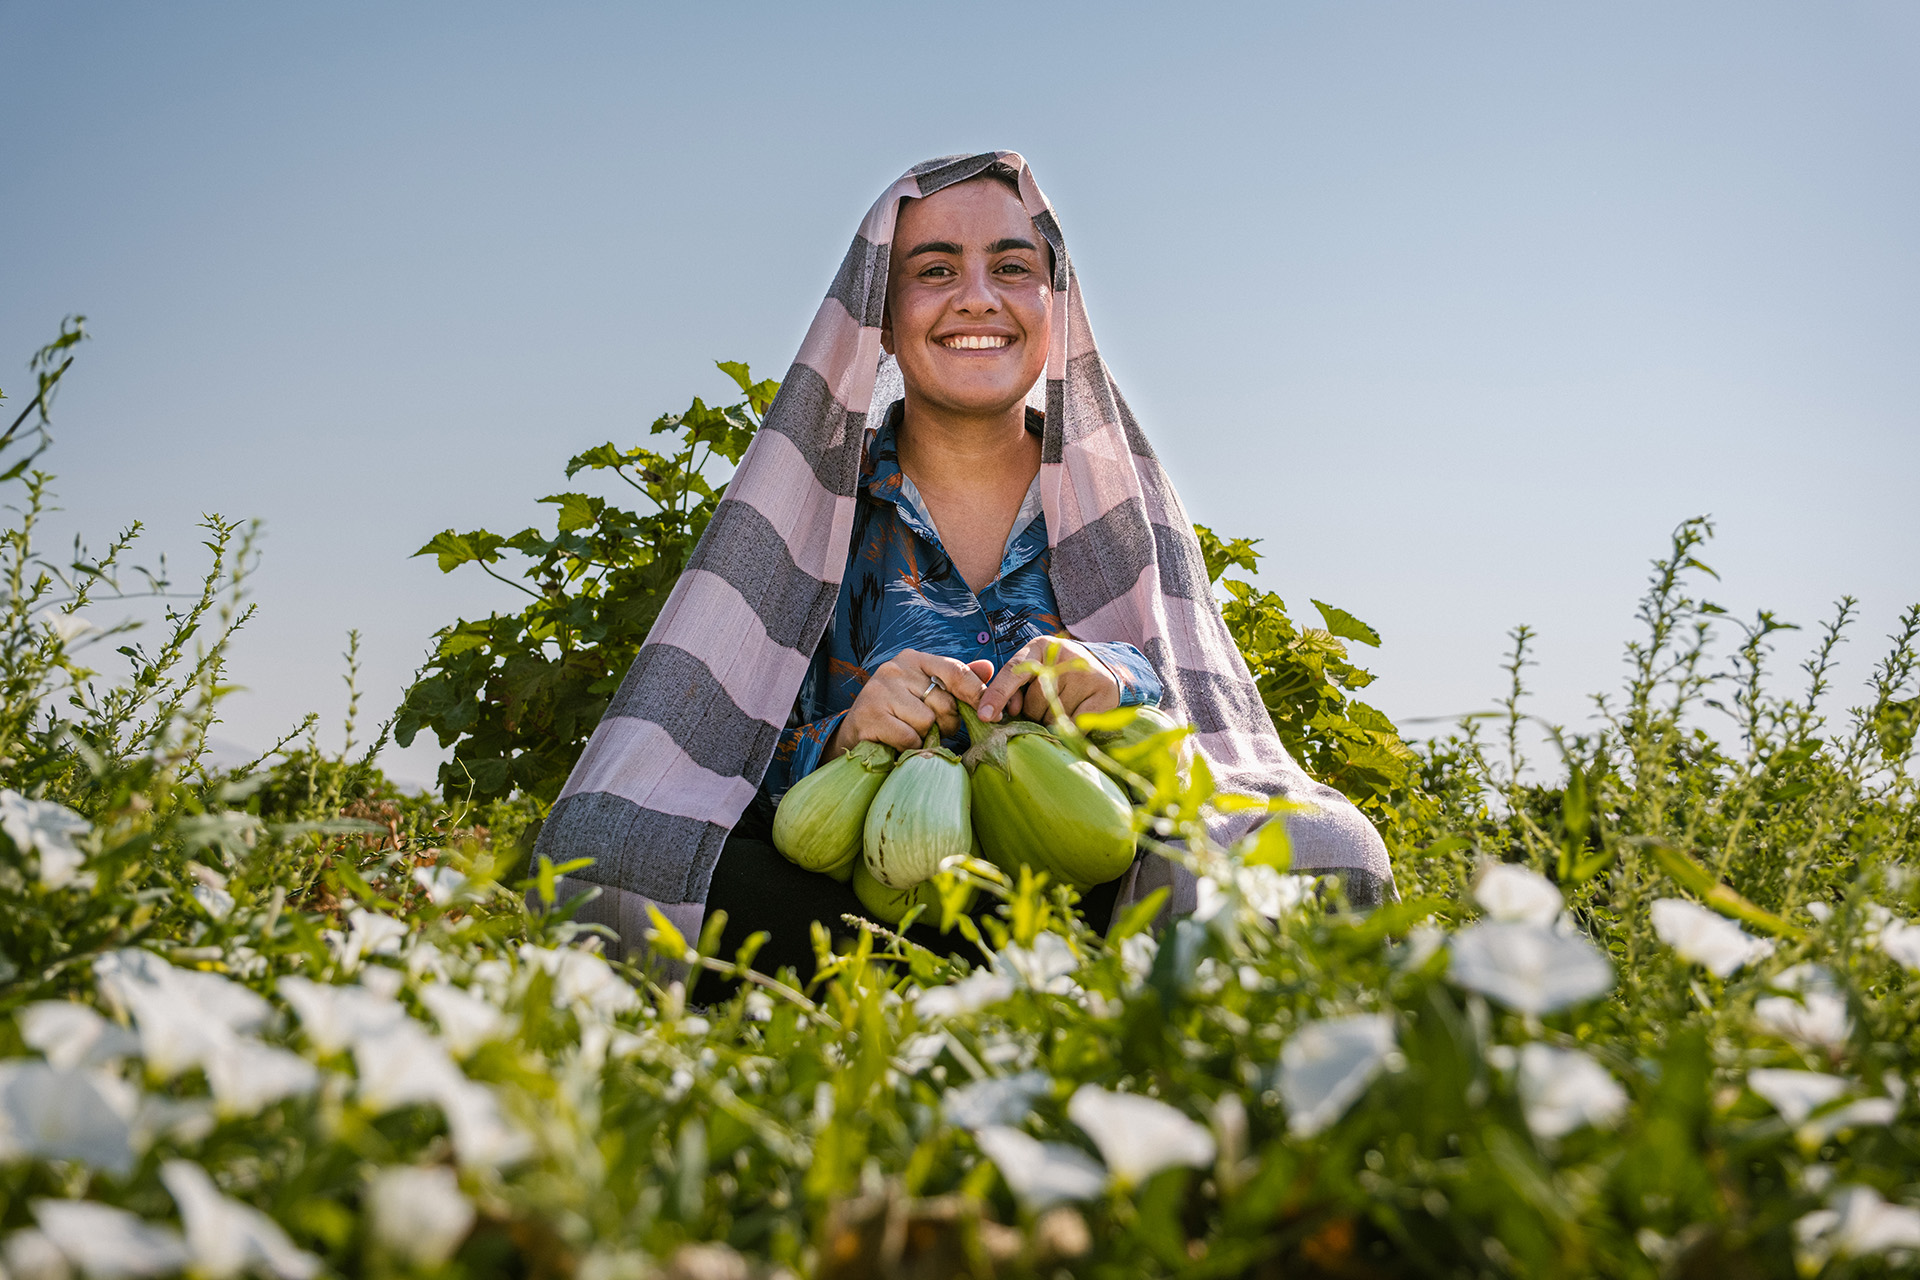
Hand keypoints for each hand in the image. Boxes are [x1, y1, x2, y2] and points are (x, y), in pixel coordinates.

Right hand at [828, 650, 994, 757]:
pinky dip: (908, 747)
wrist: (857, 732)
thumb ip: (956, 682)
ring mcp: (880, 690)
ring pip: (927, 722)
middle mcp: (895, 668)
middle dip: (945, 724)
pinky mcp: (870, 715)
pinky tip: (896, 743)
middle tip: (929, 729)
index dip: (977, 694)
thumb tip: (988, 667)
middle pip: (944, 703)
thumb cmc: (898, 712)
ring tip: (909, 734)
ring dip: (923, 737)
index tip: (990, 715)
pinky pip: (909, 737)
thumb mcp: (927, 692)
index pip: (955, 672)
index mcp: (913, 659)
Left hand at [978, 636, 1120, 725]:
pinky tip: (1078, 715)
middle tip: (1048, 701)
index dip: (997, 695)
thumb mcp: (1034, 672)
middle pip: (1032, 703)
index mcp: (1039, 647)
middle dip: (1034, 712)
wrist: (1105, 669)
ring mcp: (1085, 673)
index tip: (985, 716)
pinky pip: (1075, 726)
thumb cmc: (1058, 675)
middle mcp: (1062, 656)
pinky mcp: (1104, 692)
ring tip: (1065, 705)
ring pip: (1053, 717)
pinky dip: (1071, 730)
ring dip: (1053, 721)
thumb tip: (1011, 711)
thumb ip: (1014, 689)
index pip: (1013, 672)